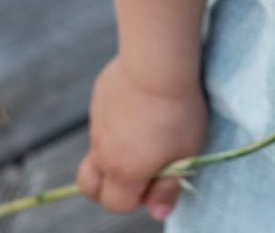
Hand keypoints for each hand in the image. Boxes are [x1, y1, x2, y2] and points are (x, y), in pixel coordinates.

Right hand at [76, 54, 208, 220]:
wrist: (157, 62)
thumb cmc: (178, 112)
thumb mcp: (185, 154)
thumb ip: (168, 187)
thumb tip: (158, 212)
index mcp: (123, 172)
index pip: (116, 204)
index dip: (137, 199)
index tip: (157, 179)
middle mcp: (103, 151)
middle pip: (90, 185)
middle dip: (108, 188)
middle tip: (138, 169)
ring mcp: (97, 123)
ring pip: (97, 149)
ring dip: (114, 150)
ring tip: (147, 128)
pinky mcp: (99, 97)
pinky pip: (103, 119)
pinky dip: (116, 120)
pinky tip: (142, 101)